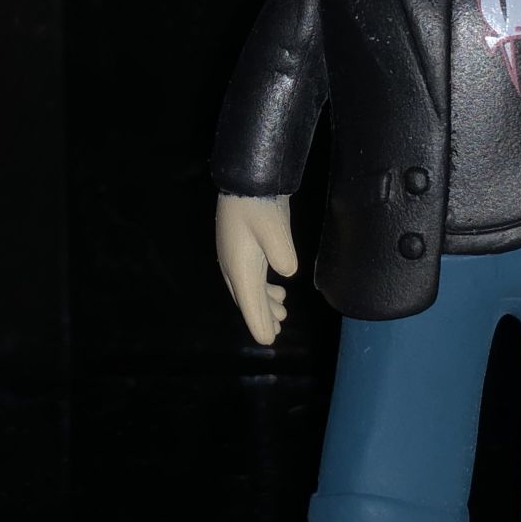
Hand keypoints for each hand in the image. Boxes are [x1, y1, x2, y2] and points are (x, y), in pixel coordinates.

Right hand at [216, 194, 296, 344]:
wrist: (246, 181)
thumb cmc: (258, 204)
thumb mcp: (272, 226)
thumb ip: (281, 251)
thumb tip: (287, 271)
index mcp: (240, 267)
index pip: (250, 303)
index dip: (260, 323)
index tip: (269, 340)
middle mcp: (233, 267)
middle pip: (247, 300)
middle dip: (262, 316)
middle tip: (278, 331)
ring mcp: (236, 258)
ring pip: (248, 290)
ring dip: (264, 303)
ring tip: (282, 312)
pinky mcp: (243, 250)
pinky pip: (250, 278)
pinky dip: (262, 290)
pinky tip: (277, 289)